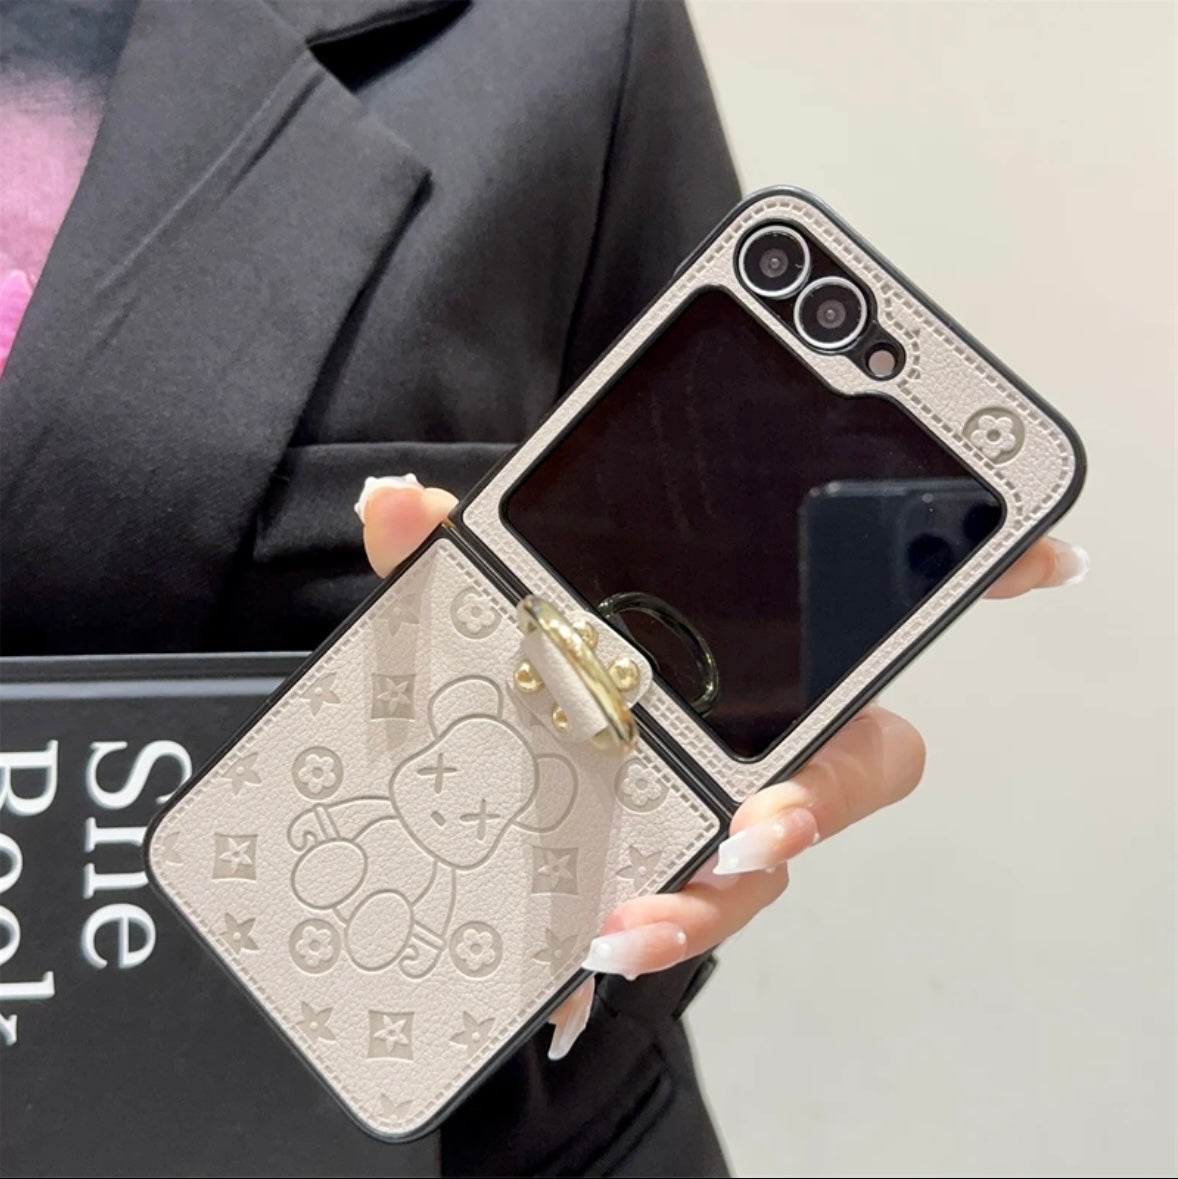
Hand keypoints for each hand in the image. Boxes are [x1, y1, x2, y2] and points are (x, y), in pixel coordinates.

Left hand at [356, 476, 1088, 1060]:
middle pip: (849, 773)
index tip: (1037, 562)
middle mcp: (762, 736)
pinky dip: (647, 932)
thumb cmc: (529, 673)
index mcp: (752, 650)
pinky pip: (687, 912)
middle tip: (760, 818)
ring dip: (713, 897)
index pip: (874, 617)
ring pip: (766, 867)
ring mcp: (721, 814)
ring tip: (630, 920)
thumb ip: (454, 556)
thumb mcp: (485, 605)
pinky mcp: (671, 877)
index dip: (970, 581)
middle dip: (822, 797)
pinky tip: (578, 957)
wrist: (489, 776)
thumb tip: (396, 505)